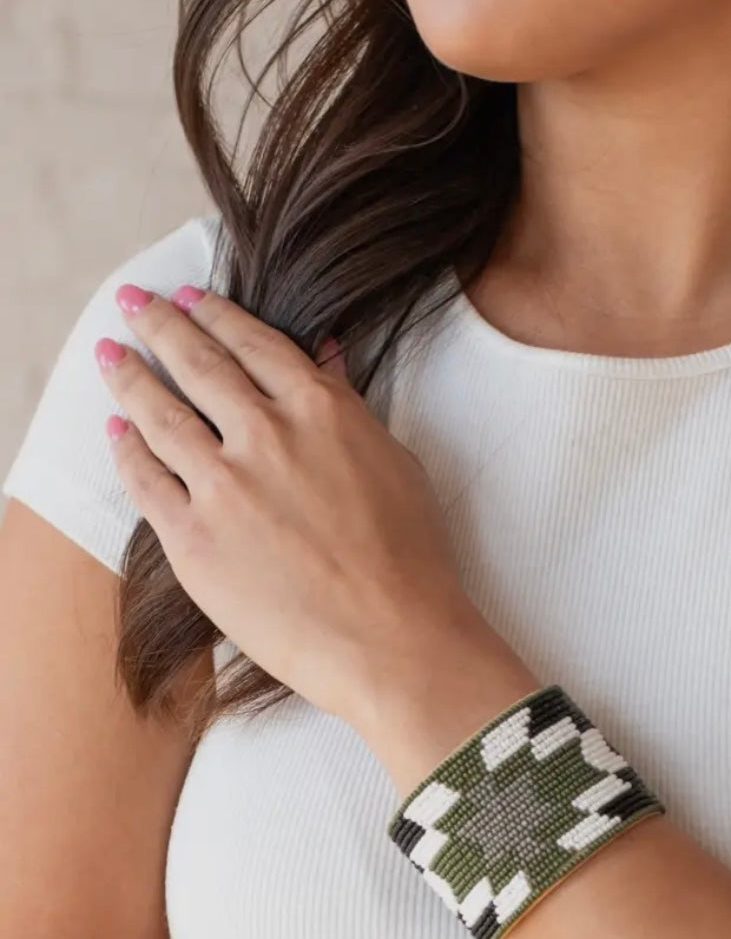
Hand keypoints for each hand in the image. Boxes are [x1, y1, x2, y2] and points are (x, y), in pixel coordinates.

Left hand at [94, 284, 477, 729]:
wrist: (392, 639)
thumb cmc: (410, 560)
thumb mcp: (396, 463)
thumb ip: (349, 405)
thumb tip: (325, 356)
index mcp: (320, 410)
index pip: (254, 344)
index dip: (216, 314)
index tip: (193, 298)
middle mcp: (265, 435)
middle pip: (196, 363)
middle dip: (159, 325)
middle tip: (134, 304)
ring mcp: (223, 486)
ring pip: (159, 414)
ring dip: (130, 378)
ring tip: (111, 358)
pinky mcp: (193, 539)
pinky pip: (146, 482)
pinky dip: (127, 450)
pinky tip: (118, 433)